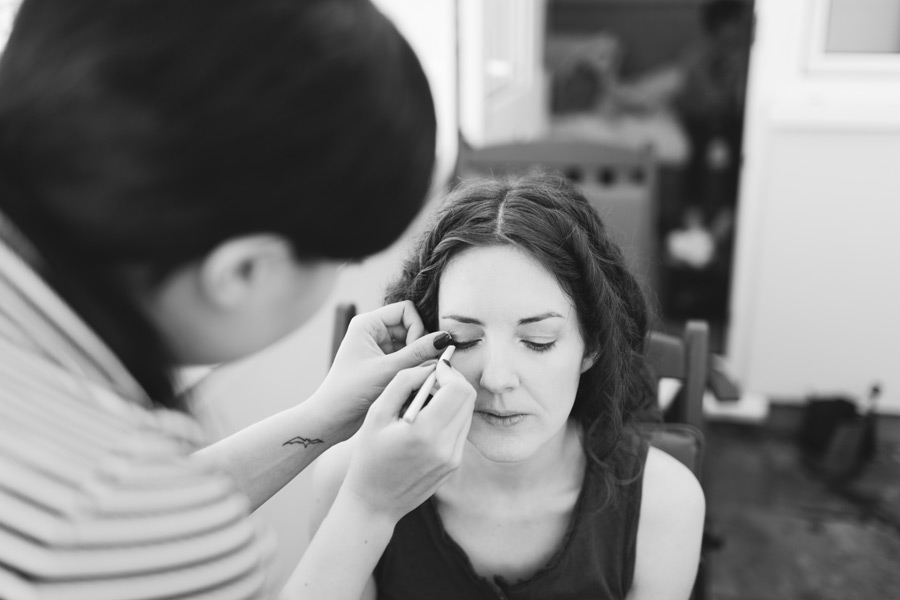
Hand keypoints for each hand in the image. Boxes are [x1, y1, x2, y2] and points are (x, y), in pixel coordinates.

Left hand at [313, 301, 452, 432]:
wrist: (331, 420)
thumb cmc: (350, 392)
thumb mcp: (387, 370)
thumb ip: (418, 354)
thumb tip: (445, 338)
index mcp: (367, 324)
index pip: (406, 310)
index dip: (417, 328)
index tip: (415, 352)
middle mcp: (373, 332)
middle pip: (411, 327)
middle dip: (419, 347)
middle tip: (420, 368)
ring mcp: (378, 348)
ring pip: (411, 345)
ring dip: (416, 360)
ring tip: (412, 379)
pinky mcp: (383, 364)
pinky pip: (407, 359)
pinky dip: (412, 369)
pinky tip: (409, 384)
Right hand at [340, 359, 474, 522]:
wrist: (374, 503)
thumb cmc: (369, 456)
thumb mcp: (377, 413)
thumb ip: (403, 383)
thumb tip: (429, 367)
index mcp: (425, 432)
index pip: (457, 389)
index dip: (448, 372)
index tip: (433, 368)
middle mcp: (446, 447)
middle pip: (468, 398)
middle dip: (453, 381)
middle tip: (432, 378)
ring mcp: (453, 458)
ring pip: (467, 412)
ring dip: (452, 397)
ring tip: (426, 399)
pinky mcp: (454, 465)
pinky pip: (461, 429)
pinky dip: (450, 415)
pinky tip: (428, 418)